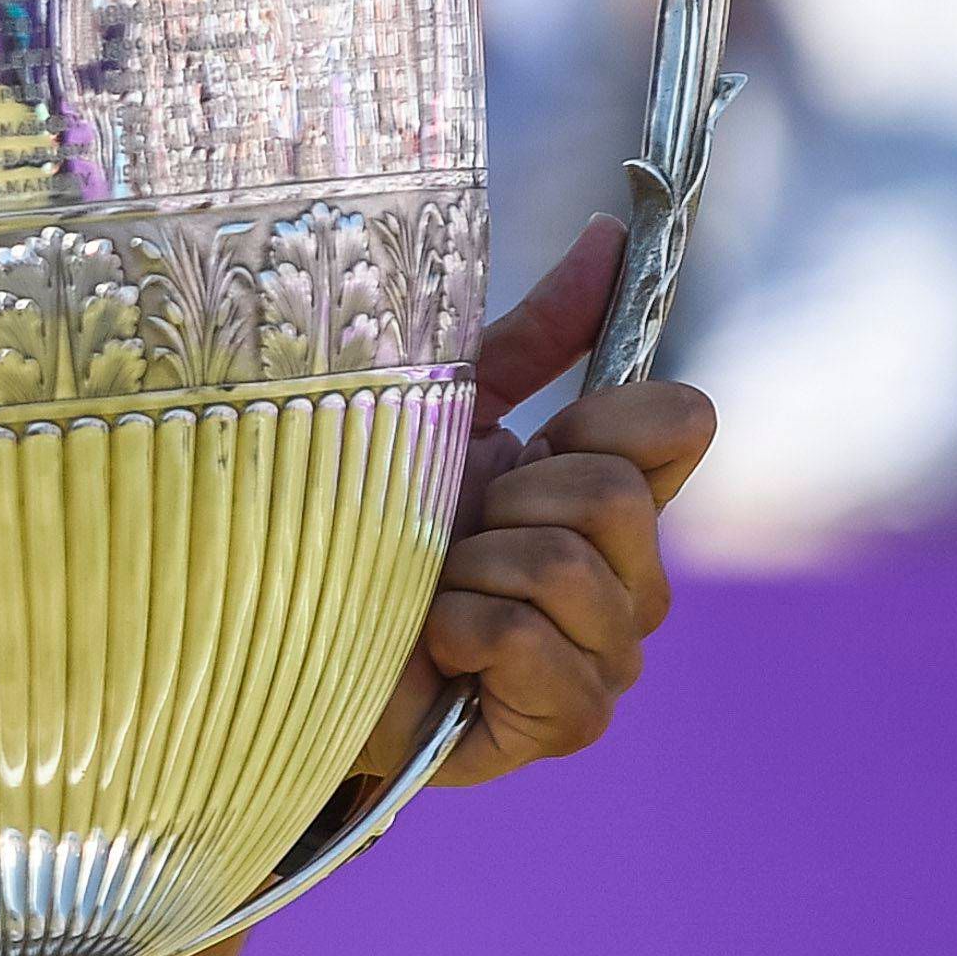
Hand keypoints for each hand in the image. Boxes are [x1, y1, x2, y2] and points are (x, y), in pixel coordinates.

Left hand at [368, 217, 719, 789]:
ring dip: (469, 570)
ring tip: (426, 591)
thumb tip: (609, 233)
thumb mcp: (442, 408)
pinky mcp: (565, 722)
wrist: (274, 627)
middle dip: (506, 500)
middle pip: (618, 495)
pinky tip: (432, 648)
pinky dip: (464, 635)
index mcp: (605, 496)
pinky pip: (540, 648)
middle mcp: (627, 579)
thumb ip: (534, 334)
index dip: (599, 416)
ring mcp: (605, 657)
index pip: (681, 423)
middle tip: (446, 532)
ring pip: (572, 568)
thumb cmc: (353, 517)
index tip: (527, 435)